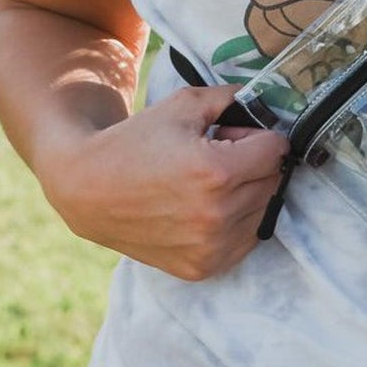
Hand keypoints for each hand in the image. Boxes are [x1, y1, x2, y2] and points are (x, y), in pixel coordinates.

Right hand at [37, 83, 289, 282]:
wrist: (90, 190)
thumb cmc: (137, 141)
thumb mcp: (185, 104)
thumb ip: (234, 97)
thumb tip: (268, 100)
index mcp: (217, 172)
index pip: (276, 150)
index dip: (259, 135)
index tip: (235, 134)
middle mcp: (218, 215)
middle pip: (273, 181)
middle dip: (256, 163)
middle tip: (221, 155)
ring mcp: (210, 248)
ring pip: (264, 211)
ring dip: (249, 193)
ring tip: (211, 182)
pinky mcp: (202, 268)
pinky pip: (245, 241)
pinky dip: (237, 221)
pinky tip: (206, 207)